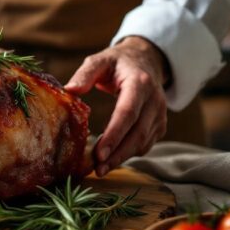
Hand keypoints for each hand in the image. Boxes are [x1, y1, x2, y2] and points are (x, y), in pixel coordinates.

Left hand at [64, 36, 170, 176]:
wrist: (146, 60)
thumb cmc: (118, 62)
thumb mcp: (100, 60)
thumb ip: (85, 73)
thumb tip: (69, 90)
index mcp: (139, 84)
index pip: (128, 113)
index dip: (114, 135)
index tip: (99, 153)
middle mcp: (155, 100)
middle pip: (137, 133)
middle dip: (117, 154)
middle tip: (98, 169)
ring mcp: (160, 114)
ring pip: (143, 143)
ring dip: (122, 157)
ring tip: (101, 168)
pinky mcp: (160, 124)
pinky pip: (146, 144)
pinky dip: (129, 154)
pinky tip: (112, 159)